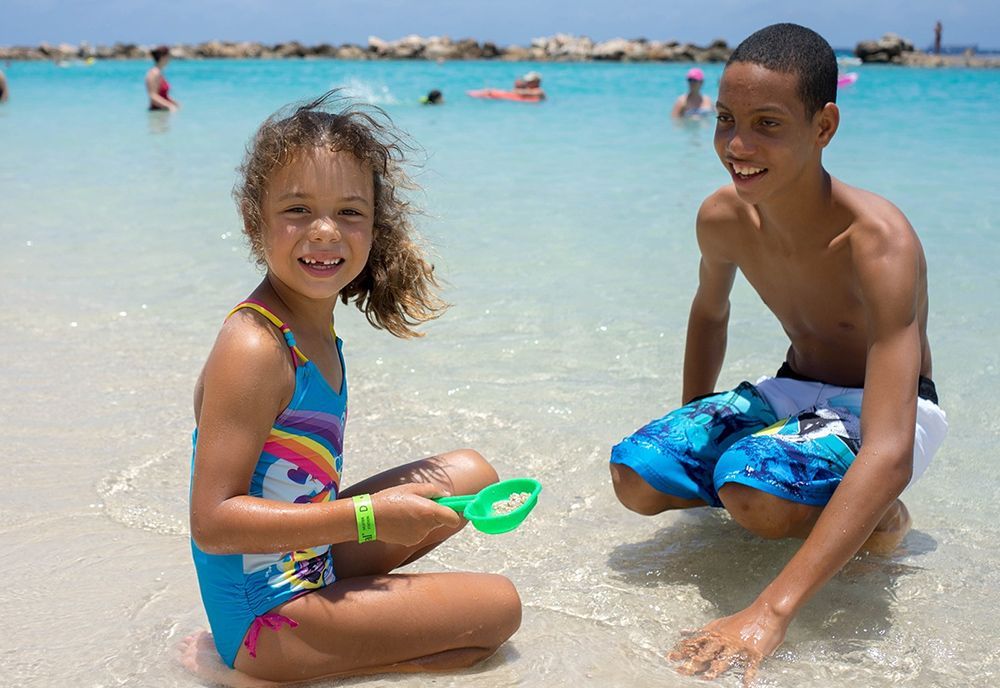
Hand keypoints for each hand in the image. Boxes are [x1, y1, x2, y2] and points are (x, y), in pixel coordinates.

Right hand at [368, 482, 461, 546]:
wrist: (369, 517)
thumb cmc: (390, 499)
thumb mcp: (412, 488)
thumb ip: (433, 491)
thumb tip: (447, 496)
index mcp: (429, 512)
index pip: (453, 518)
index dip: (454, 512)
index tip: (452, 507)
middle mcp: (426, 527)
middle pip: (440, 521)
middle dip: (434, 512)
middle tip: (419, 502)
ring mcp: (419, 536)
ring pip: (428, 526)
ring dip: (423, 520)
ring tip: (405, 510)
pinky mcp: (410, 542)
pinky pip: (418, 533)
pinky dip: (413, 527)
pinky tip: (400, 520)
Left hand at [667, 600, 789, 685]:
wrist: (766, 612)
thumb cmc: (742, 620)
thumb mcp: (719, 623)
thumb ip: (702, 631)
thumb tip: (683, 633)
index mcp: (716, 634)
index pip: (695, 643)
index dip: (683, 651)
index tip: (670, 657)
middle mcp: (725, 640)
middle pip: (706, 653)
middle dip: (693, 663)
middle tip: (681, 671)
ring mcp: (739, 647)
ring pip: (725, 660)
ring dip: (716, 669)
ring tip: (708, 678)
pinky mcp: (754, 653)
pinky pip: (750, 666)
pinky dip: (748, 675)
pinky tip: (745, 684)